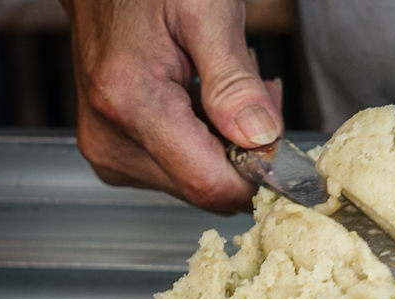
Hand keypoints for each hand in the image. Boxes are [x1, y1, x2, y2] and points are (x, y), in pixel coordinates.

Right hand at [62, 0, 282, 211]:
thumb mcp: (207, 11)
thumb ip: (234, 80)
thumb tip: (261, 138)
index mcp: (130, 102)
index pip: (210, 183)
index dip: (258, 175)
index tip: (284, 146)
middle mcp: (111, 139)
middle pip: (206, 186)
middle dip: (245, 152)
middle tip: (257, 93)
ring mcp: (110, 152)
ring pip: (197, 182)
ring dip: (228, 147)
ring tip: (227, 91)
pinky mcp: (115, 155)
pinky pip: (179, 171)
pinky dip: (205, 145)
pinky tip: (204, 104)